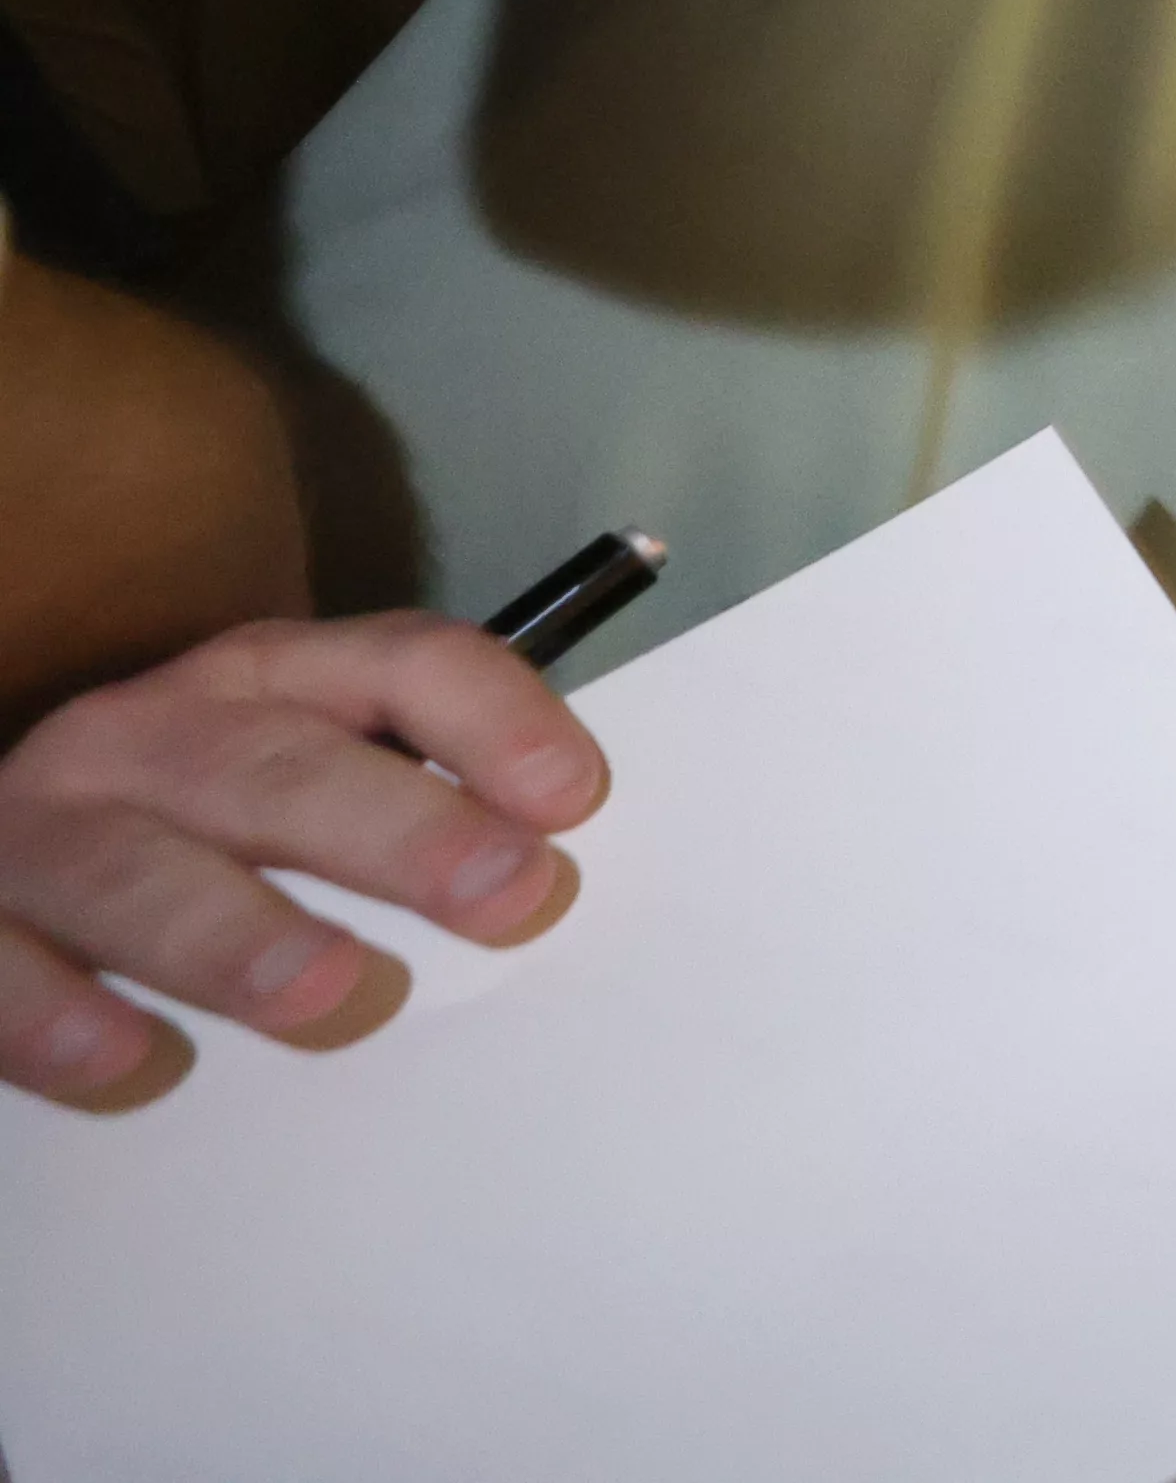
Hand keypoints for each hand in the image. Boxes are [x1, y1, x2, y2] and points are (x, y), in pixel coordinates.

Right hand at [0, 616, 605, 1101]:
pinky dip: (54, 1011)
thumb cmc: (192, 835)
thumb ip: (407, 817)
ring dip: (236, 931)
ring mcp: (37, 822)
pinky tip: (128, 1058)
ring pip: (133, 866)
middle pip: (278, 767)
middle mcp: (151, 733)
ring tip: (328, 990)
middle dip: (397, 829)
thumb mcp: (300, 791)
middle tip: (504, 894)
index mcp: (267, 681)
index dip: (491, 716)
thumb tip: (541, 894)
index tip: (575, 796)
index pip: (401, 663)